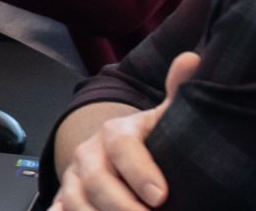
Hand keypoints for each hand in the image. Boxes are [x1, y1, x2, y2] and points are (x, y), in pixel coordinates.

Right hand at [53, 53, 200, 210]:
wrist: (110, 151)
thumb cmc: (145, 140)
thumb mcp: (161, 118)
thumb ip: (177, 92)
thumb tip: (192, 58)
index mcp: (115, 133)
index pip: (123, 149)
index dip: (140, 172)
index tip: (162, 196)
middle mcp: (88, 155)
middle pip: (98, 182)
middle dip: (123, 207)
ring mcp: (72, 179)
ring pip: (76, 202)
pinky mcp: (62, 199)